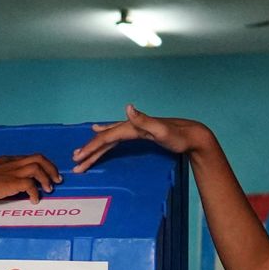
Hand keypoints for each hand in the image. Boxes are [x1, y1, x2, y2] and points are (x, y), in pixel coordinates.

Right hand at [0, 154, 60, 203]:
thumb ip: (5, 175)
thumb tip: (15, 185)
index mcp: (9, 160)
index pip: (32, 157)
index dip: (44, 165)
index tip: (50, 174)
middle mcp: (13, 163)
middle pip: (39, 158)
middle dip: (52, 169)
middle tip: (57, 180)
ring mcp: (12, 172)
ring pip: (37, 168)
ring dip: (46, 179)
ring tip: (49, 190)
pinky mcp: (11, 182)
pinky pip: (30, 184)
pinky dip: (35, 192)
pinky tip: (34, 200)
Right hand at [71, 104, 212, 172]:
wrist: (193, 136)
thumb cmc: (179, 137)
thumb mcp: (162, 130)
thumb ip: (144, 119)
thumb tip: (127, 107)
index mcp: (131, 127)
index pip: (107, 138)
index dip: (91, 147)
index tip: (79, 158)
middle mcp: (130, 126)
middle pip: (104, 139)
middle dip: (89, 150)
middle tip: (75, 162)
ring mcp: (134, 129)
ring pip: (108, 139)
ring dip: (94, 146)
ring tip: (80, 153)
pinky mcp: (138, 134)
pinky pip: (116, 137)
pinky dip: (105, 137)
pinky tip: (99, 132)